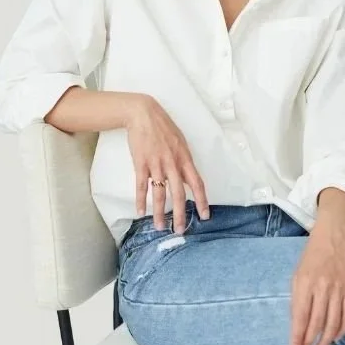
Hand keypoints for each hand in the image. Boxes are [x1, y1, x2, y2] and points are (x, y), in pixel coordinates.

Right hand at [126, 94, 209, 233]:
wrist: (143, 114)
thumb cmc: (163, 127)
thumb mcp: (180, 142)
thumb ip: (184, 161)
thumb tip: (188, 179)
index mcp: (185, 158)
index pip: (197, 183)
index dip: (201, 201)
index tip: (204, 216)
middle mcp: (173, 163)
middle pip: (179, 194)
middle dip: (180, 214)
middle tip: (180, 230)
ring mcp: (156, 164)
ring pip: (159, 193)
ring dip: (159, 212)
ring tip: (159, 227)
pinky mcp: (141, 163)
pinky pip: (141, 186)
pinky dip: (140, 200)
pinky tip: (140, 212)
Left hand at [290, 225, 344, 344]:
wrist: (333, 238)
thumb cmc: (312, 257)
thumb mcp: (297, 274)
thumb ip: (297, 298)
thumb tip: (296, 324)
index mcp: (304, 282)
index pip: (300, 316)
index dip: (297, 335)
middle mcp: (321, 286)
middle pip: (316, 322)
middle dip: (309, 341)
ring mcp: (338, 288)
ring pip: (333, 322)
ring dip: (326, 340)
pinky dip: (342, 330)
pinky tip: (336, 337)